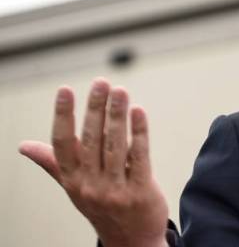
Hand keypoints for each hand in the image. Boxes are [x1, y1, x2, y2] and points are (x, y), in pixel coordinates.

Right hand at [19, 79, 168, 246]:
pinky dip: (138, 133)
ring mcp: (115, 190)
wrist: (131, 241)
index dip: (63, 116)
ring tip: (120, 90)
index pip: (62, 143)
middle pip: (91, 140)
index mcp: (72, 180)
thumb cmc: (101, 206)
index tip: (64, 90)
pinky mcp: (140, 191)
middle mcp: (90, 185)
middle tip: (100, 82)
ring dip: (117, 115)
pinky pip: (138, 157)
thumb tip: (23, 146)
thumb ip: (53, 162)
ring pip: (115, 145)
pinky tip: (138, 112)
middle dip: (95, 108)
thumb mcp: (74, 186)